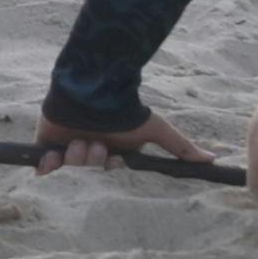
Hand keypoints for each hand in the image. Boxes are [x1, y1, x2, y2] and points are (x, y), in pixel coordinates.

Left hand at [34, 105, 213, 177]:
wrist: (89, 92)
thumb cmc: (124, 110)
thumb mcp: (156, 130)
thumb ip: (181, 147)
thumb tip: (214, 160)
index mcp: (113, 147)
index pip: (111, 166)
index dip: (111, 163)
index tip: (114, 155)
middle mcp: (91, 146)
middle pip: (90, 166)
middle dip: (93, 156)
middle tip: (94, 142)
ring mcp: (67, 145)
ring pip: (70, 164)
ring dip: (75, 153)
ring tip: (77, 138)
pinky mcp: (46, 142)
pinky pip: (43, 165)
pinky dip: (47, 164)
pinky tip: (51, 158)